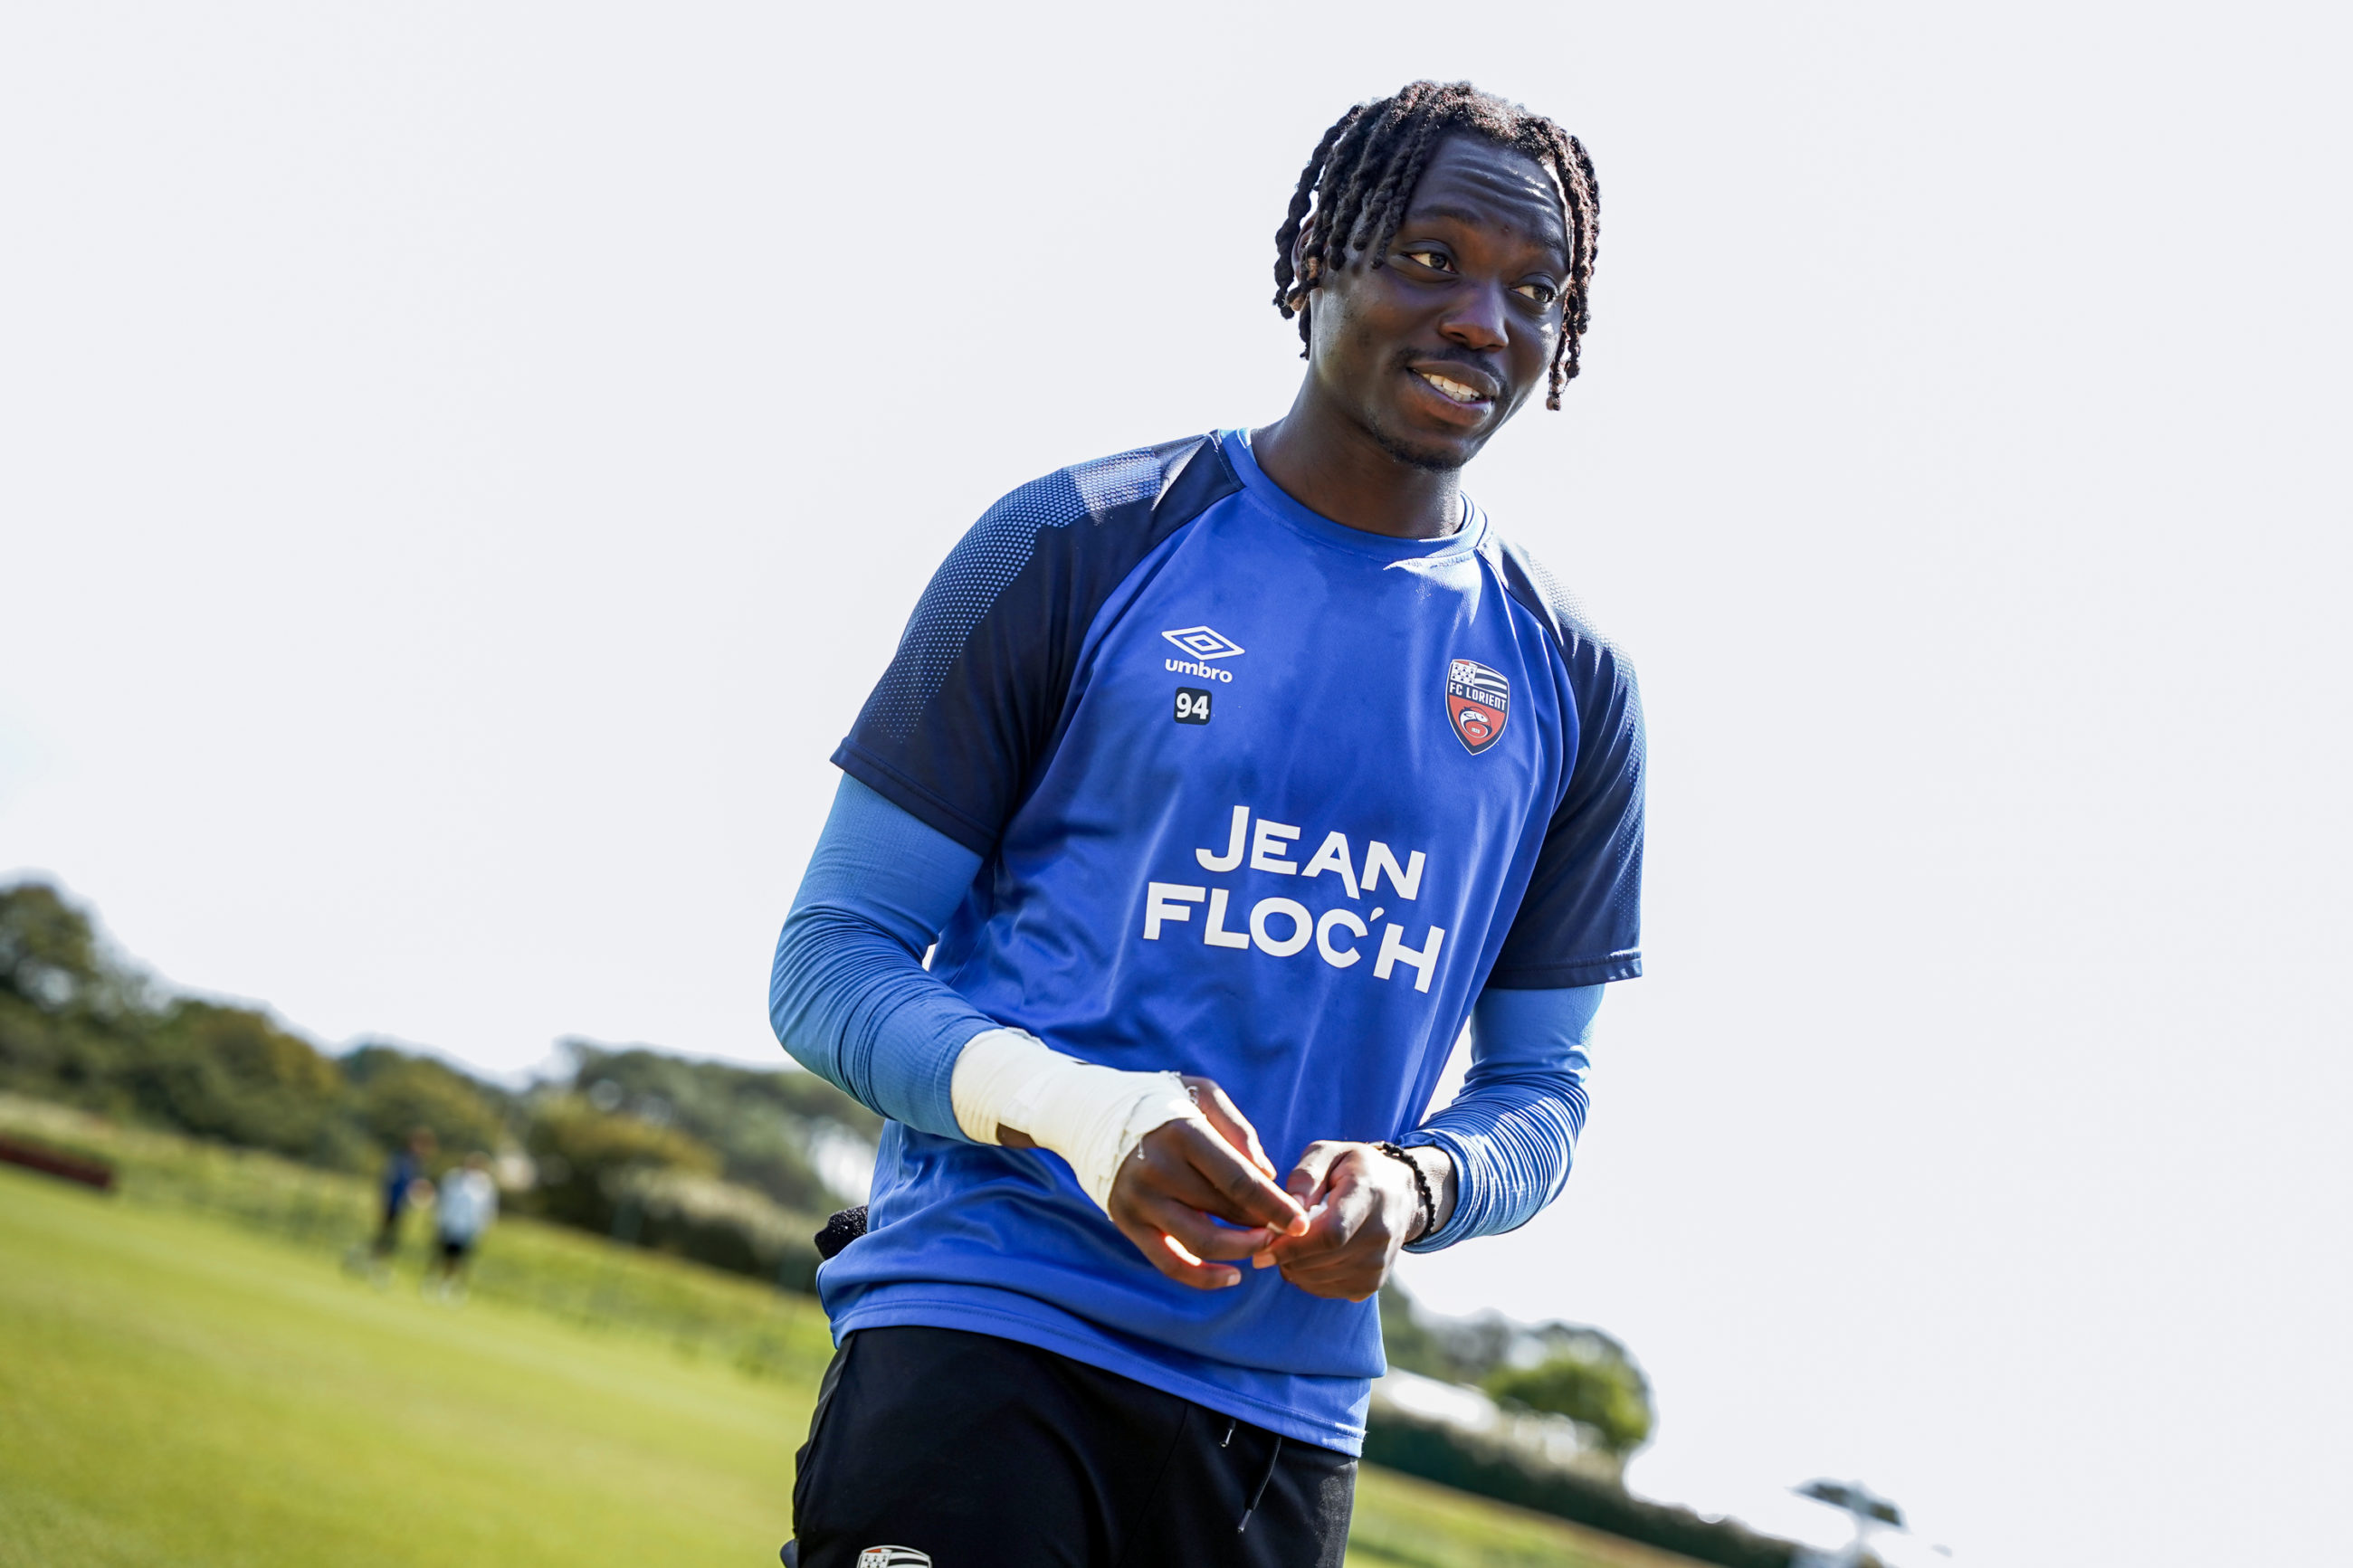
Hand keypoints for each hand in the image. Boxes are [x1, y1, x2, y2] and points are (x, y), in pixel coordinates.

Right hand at [1101, 1076, 1307, 1290]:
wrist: (1090, 1113)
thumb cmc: (1161, 1102)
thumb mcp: (1202, 1094)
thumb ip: (1239, 1130)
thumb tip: (1267, 1174)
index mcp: (1182, 1133)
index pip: (1238, 1180)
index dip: (1274, 1206)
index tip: (1302, 1224)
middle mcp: (1157, 1169)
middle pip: (1224, 1211)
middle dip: (1264, 1224)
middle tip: (1289, 1230)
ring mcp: (1139, 1199)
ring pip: (1201, 1242)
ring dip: (1241, 1250)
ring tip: (1264, 1244)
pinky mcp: (1126, 1222)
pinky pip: (1169, 1263)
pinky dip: (1203, 1276)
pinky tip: (1232, 1274)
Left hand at [1253, 1141, 1446, 1301]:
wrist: (1399, 1194)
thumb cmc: (1354, 1169)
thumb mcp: (1329, 1153)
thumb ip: (1306, 1174)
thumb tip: (1289, 1205)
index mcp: (1368, 1196)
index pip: (1331, 1233)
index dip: (1294, 1244)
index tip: (1264, 1244)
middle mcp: (1380, 1234)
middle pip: (1323, 1259)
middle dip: (1287, 1256)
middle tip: (1269, 1243)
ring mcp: (1379, 1263)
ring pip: (1321, 1279)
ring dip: (1294, 1269)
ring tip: (1289, 1247)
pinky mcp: (1373, 1283)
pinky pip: (1328, 1291)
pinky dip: (1308, 1280)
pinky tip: (1307, 1258)